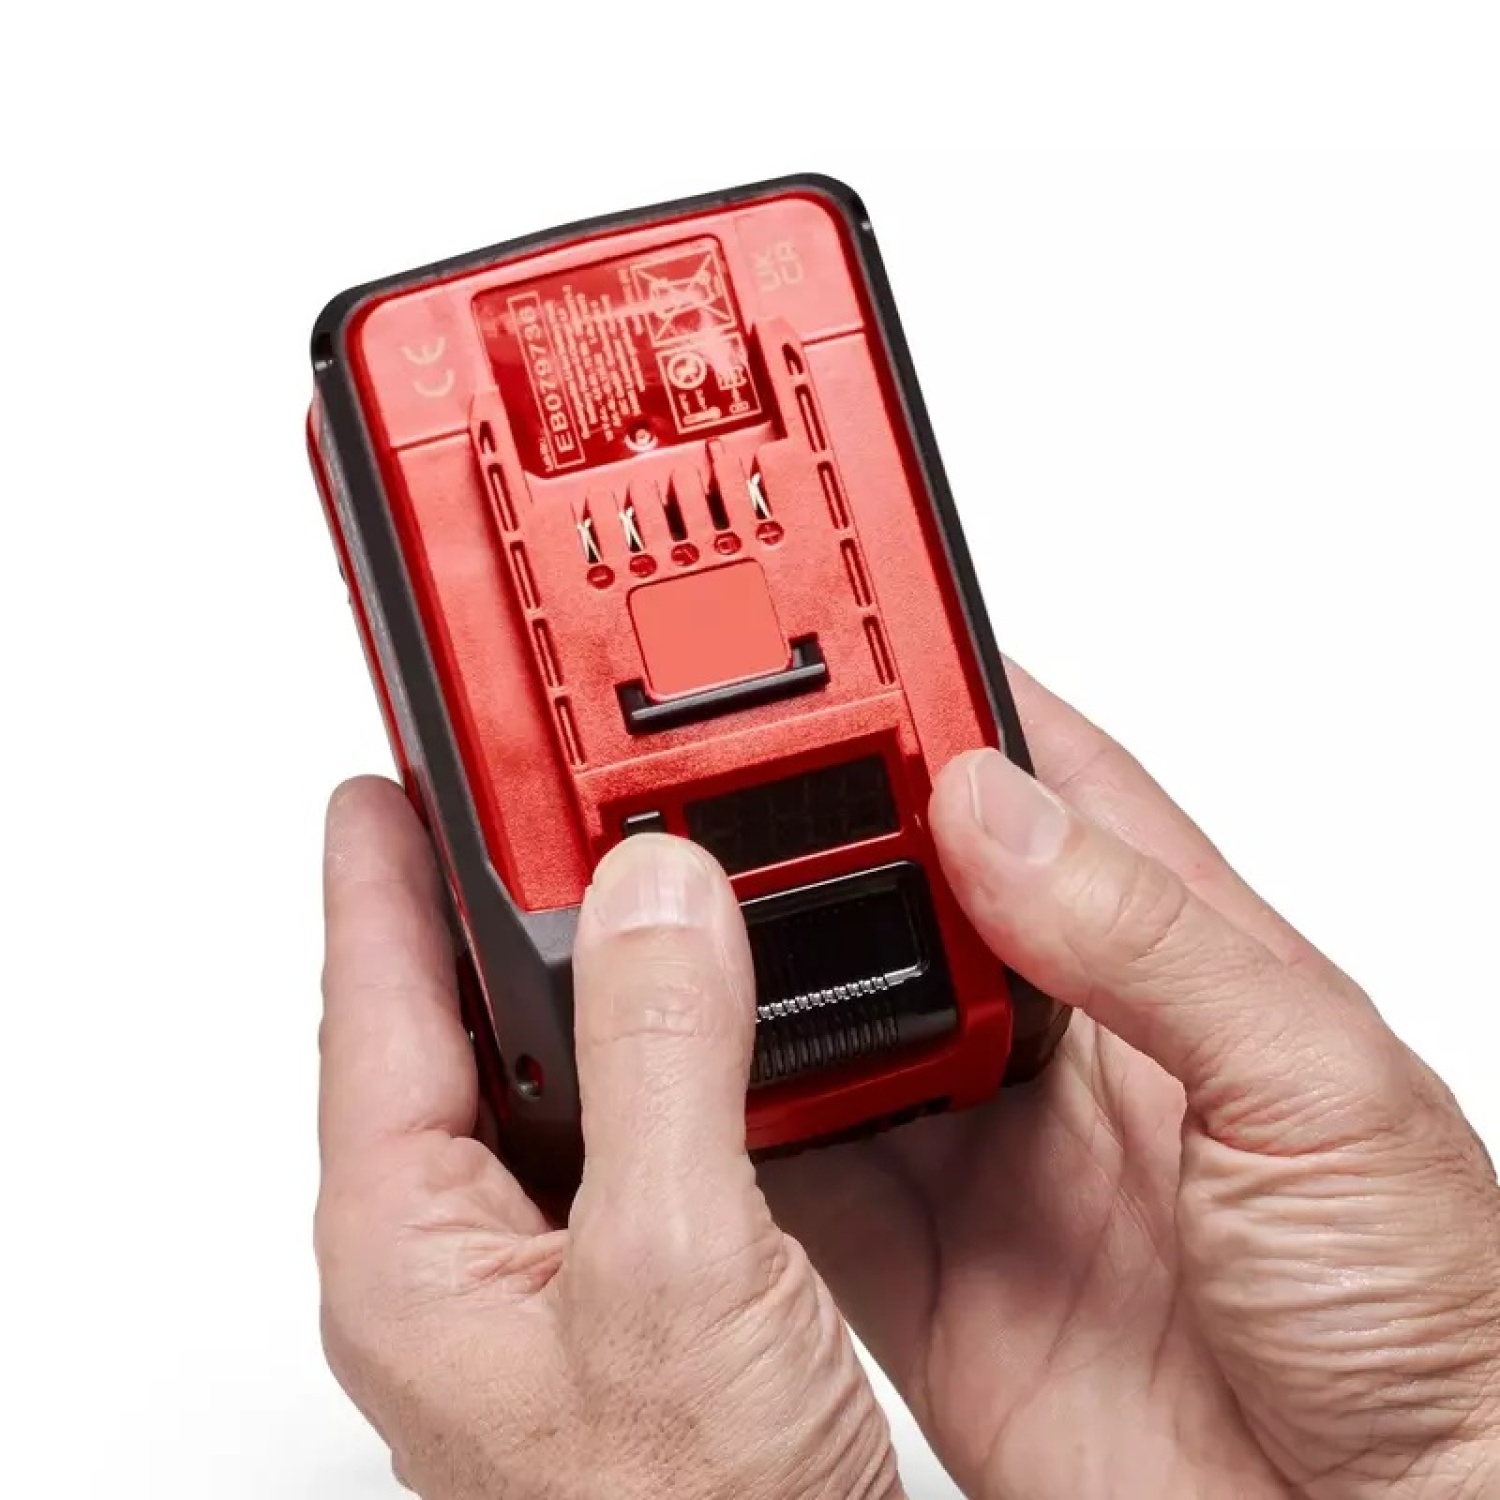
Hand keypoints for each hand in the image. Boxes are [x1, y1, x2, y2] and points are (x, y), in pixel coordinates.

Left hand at [315, 783, 900, 1498]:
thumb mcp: (673, 1274)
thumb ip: (661, 1065)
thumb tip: (658, 896)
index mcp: (416, 1238)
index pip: (375, 1000)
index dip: (379, 870)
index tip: (391, 773)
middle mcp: (466, 1248)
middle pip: (450, 1022)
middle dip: (481, 897)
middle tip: (515, 797)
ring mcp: (545, 1270)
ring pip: (544, 1069)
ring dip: (583, 966)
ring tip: (619, 872)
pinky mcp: (627, 1286)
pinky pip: (622, 1120)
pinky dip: (658, 1044)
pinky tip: (704, 1013)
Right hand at [763, 664, 1499, 1498]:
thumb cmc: (1425, 1321)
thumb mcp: (1321, 1086)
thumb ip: (1153, 942)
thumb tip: (994, 818)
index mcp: (1180, 967)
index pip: (1050, 793)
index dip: (954, 708)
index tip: (861, 641)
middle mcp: (1068, 1045)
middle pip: (914, 891)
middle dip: (823, 818)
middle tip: (735, 764)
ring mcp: (988, 1152)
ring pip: (837, 1018)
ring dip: (767, 960)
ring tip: (694, 894)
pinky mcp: (925, 1264)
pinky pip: (802, 1169)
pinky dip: (736, 1115)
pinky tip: (694, 1060)